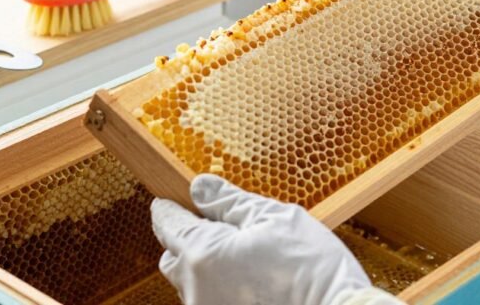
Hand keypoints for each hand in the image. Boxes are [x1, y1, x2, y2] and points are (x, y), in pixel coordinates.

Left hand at [150, 174, 401, 304]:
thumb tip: (200, 187)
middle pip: (173, 258)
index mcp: (203, 255)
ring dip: (206, 268)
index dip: (170, 208)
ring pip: (191, 284)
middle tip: (219, 228)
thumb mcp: (274, 218)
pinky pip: (209, 301)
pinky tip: (251, 282)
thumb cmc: (311, 270)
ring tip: (243, 258)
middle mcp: (195, 291)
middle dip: (188, 240)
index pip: (168, 225)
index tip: (173, 202)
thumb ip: (230, 201)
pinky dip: (221, 289)